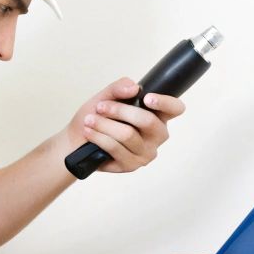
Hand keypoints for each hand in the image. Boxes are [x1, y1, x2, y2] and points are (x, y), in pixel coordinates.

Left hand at [65, 76, 186, 173]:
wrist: (78, 139)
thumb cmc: (98, 116)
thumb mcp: (106, 96)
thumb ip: (119, 88)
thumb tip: (134, 88)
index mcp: (158, 116)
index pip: (175, 109)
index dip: (166, 103)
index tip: (147, 98)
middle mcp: (157, 135)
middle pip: (148, 121)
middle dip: (120, 111)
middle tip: (100, 107)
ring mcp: (146, 152)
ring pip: (128, 135)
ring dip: (104, 124)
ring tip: (90, 119)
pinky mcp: (132, 165)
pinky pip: (116, 148)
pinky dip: (99, 137)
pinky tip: (89, 132)